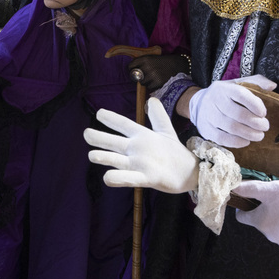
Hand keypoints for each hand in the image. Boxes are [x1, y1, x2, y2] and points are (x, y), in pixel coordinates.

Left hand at [84, 98, 198, 193]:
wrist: (192, 173)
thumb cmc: (176, 153)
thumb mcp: (166, 131)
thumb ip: (158, 116)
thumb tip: (152, 99)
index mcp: (143, 136)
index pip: (124, 124)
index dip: (111, 118)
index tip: (99, 113)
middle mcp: (139, 148)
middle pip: (115, 141)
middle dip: (99, 137)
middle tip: (86, 134)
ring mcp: (142, 163)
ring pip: (117, 160)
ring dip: (104, 157)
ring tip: (91, 155)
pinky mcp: (147, 178)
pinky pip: (128, 178)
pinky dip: (117, 178)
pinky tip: (107, 177)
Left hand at [127, 53, 190, 90]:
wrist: (179, 66)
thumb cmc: (164, 62)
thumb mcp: (152, 58)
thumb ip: (142, 63)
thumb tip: (132, 72)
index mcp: (145, 59)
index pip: (130, 66)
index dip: (131, 69)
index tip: (134, 71)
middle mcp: (147, 67)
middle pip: (135, 76)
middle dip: (140, 77)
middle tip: (146, 75)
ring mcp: (152, 75)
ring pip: (142, 83)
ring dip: (147, 82)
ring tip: (155, 77)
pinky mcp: (157, 83)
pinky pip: (150, 87)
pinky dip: (153, 85)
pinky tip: (159, 80)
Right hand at [187, 75, 274, 147]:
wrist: (198, 103)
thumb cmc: (224, 94)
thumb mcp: (237, 84)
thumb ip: (256, 82)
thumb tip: (272, 86)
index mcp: (224, 88)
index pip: (241, 94)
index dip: (255, 104)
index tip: (263, 113)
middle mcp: (214, 100)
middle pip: (238, 114)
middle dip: (255, 122)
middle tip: (265, 127)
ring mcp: (208, 115)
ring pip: (231, 128)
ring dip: (249, 134)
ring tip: (259, 135)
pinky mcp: (205, 129)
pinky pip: (222, 138)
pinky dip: (237, 142)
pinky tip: (246, 141)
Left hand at [231, 179, 278, 247]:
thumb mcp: (270, 189)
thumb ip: (249, 188)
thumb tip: (232, 187)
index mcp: (259, 223)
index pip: (241, 217)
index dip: (245, 206)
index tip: (252, 198)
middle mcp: (268, 235)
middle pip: (259, 221)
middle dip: (264, 210)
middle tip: (276, 199)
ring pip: (273, 226)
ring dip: (277, 217)